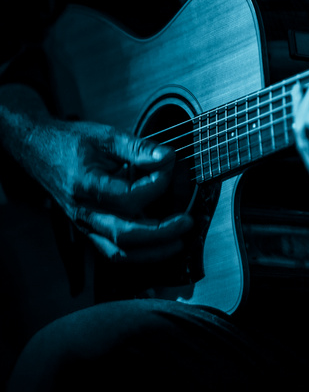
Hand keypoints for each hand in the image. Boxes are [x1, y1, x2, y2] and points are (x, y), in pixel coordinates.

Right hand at [26, 117, 192, 261]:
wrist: (39, 150)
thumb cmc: (71, 142)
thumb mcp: (106, 136)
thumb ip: (138, 148)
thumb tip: (167, 157)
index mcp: (86, 185)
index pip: (126, 197)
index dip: (155, 185)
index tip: (169, 165)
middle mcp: (84, 211)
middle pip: (124, 233)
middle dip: (161, 231)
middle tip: (187, 221)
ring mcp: (84, 225)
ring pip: (118, 252)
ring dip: (152, 251)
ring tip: (179, 241)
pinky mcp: (88, 230)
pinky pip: (112, 252)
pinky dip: (138, 255)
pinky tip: (159, 248)